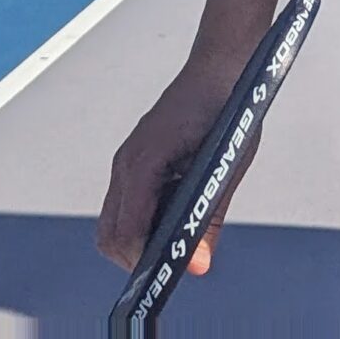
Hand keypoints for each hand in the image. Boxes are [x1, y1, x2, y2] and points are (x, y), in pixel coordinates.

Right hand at [97, 52, 254, 276]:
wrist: (223, 63)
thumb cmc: (229, 106)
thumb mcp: (227, 167)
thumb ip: (209, 217)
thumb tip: (198, 263)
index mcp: (145, 161)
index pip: (127, 231)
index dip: (144, 260)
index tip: (167, 275)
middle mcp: (127, 162)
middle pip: (110, 233)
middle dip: (135, 257)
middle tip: (171, 263)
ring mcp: (127, 158)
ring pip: (114, 219)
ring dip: (137, 238)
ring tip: (176, 239)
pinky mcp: (135, 156)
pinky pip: (125, 200)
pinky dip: (141, 218)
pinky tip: (173, 214)